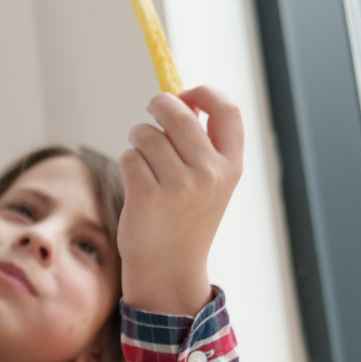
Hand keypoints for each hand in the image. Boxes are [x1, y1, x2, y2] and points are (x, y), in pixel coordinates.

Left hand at [117, 86, 243, 315]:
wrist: (170, 269)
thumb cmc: (184, 219)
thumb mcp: (209, 183)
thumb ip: (202, 144)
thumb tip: (182, 98)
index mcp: (232, 165)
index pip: (227, 110)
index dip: (204, 92)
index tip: (186, 93)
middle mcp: (210, 172)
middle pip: (177, 112)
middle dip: (158, 106)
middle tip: (150, 115)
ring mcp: (179, 184)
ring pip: (147, 134)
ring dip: (138, 141)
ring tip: (145, 165)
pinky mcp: (148, 194)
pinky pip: (129, 156)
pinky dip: (128, 164)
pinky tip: (137, 186)